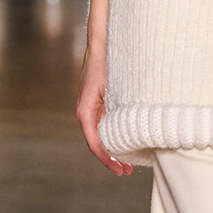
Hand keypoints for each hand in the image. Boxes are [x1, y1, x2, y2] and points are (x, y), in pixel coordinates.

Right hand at [75, 37, 132, 175]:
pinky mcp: (97, 102)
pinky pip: (103, 123)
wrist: (101, 41)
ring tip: (128, 163)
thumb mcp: (113, 87)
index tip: (119, 169)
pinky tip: (126, 141)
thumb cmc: (106, 61)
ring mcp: (90, 107)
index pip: (94, 143)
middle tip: (127, 172)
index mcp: (85, 111)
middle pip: (97, 142)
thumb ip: (114, 108)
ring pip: (100, 134)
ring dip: (113, 148)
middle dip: (111, 159)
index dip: (106, 159)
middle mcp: (85, 111)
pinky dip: (113, 135)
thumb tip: (127, 131)